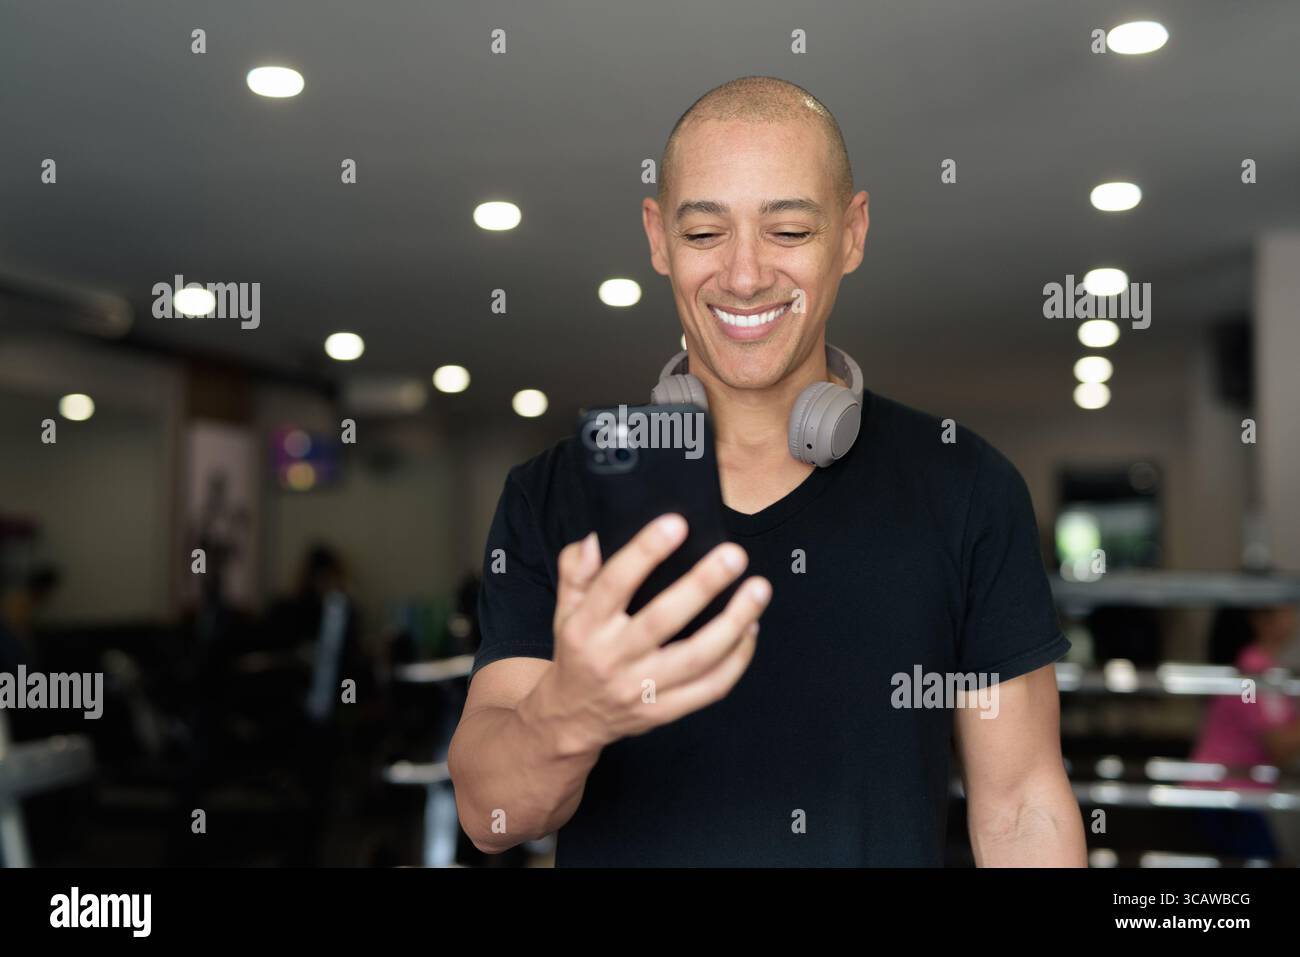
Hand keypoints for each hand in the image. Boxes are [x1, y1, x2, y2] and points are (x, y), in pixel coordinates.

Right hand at [538, 513, 769, 754]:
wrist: (573, 717)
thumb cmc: (578, 650)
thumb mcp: (564, 607)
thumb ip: (575, 569)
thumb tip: (595, 539)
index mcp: (586, 626)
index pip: (614, 584)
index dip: (645, 552)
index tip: (677, 524)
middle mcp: (612, 658)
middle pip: (662, 620)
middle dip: (703, 585)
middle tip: (734, 555)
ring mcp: (640, 689)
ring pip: (696, 657)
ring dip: (734, 623)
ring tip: (758, 590)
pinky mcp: (663, 711)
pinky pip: (710, 688)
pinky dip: (737, 659)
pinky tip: (751, 629)